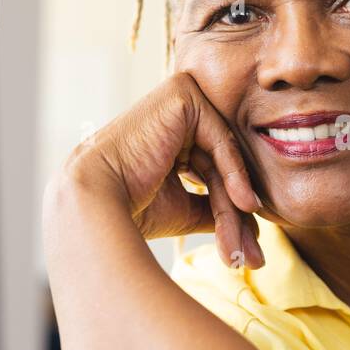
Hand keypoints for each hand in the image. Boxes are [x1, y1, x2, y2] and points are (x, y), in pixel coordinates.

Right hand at [66, 72, 263, 268]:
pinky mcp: (182, 93)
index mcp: (172, 137)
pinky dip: (234, 173)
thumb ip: (217, 209)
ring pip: (224, 157)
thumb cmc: (132, 207)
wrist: (96, 199)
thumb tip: (253, 229)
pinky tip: (244, 204)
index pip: (215, 173)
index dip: (232, 214)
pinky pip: (220, 138)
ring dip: (236, 206)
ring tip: (245, 245)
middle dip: (237, 216)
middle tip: (251, 257)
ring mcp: (179, 100)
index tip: (248, 253)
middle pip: (221, 167)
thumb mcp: (185, 210)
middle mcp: (176, 116)